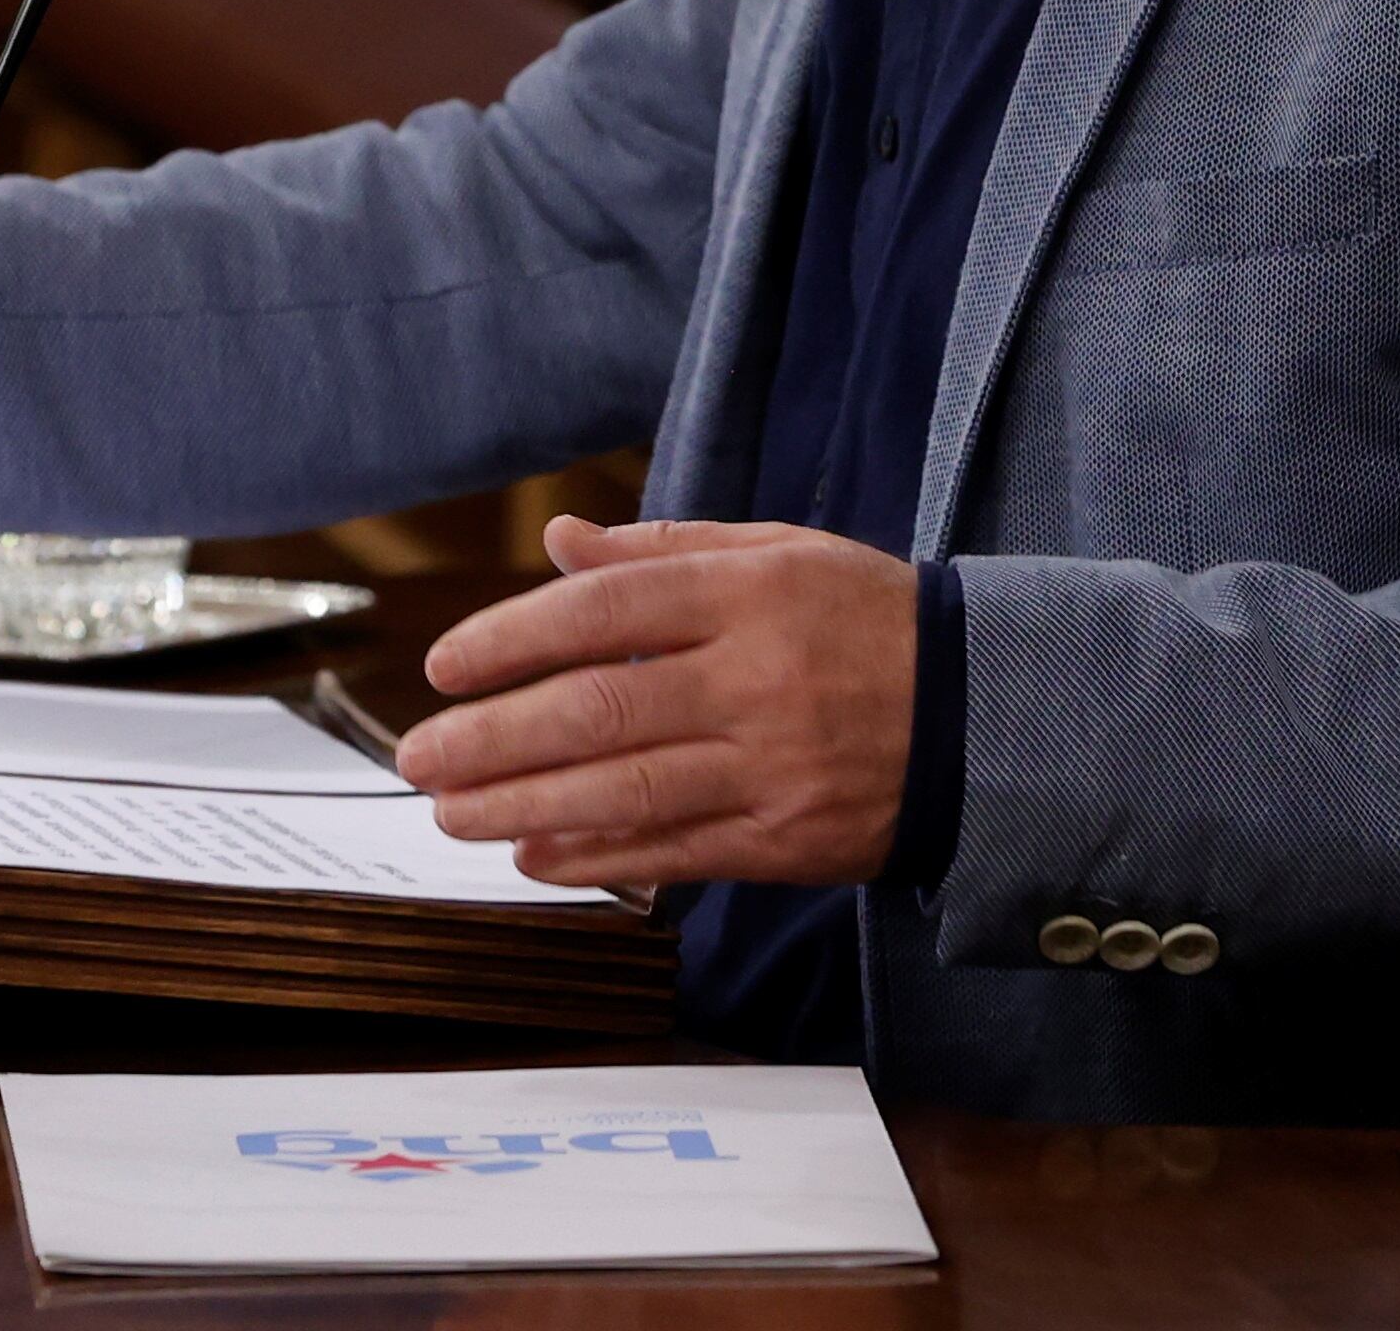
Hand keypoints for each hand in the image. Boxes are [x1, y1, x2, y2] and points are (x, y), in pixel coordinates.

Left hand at [392, 515, 914, 891]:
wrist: (981, 713)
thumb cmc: (863, 620)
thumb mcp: (776, 554)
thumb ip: (661, 550)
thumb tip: (558, 543)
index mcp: (749, 592)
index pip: (605, 612)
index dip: (512, 638)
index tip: (442, 667)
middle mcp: (756, 678)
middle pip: (600, 710)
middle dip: (494, 737)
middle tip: (418, 756)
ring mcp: (773, 765)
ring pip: (627, 789)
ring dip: (523, 805)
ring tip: (453, 810)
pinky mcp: (788, 838)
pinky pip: (675, 851)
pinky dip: (596, 857)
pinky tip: (533, 855)